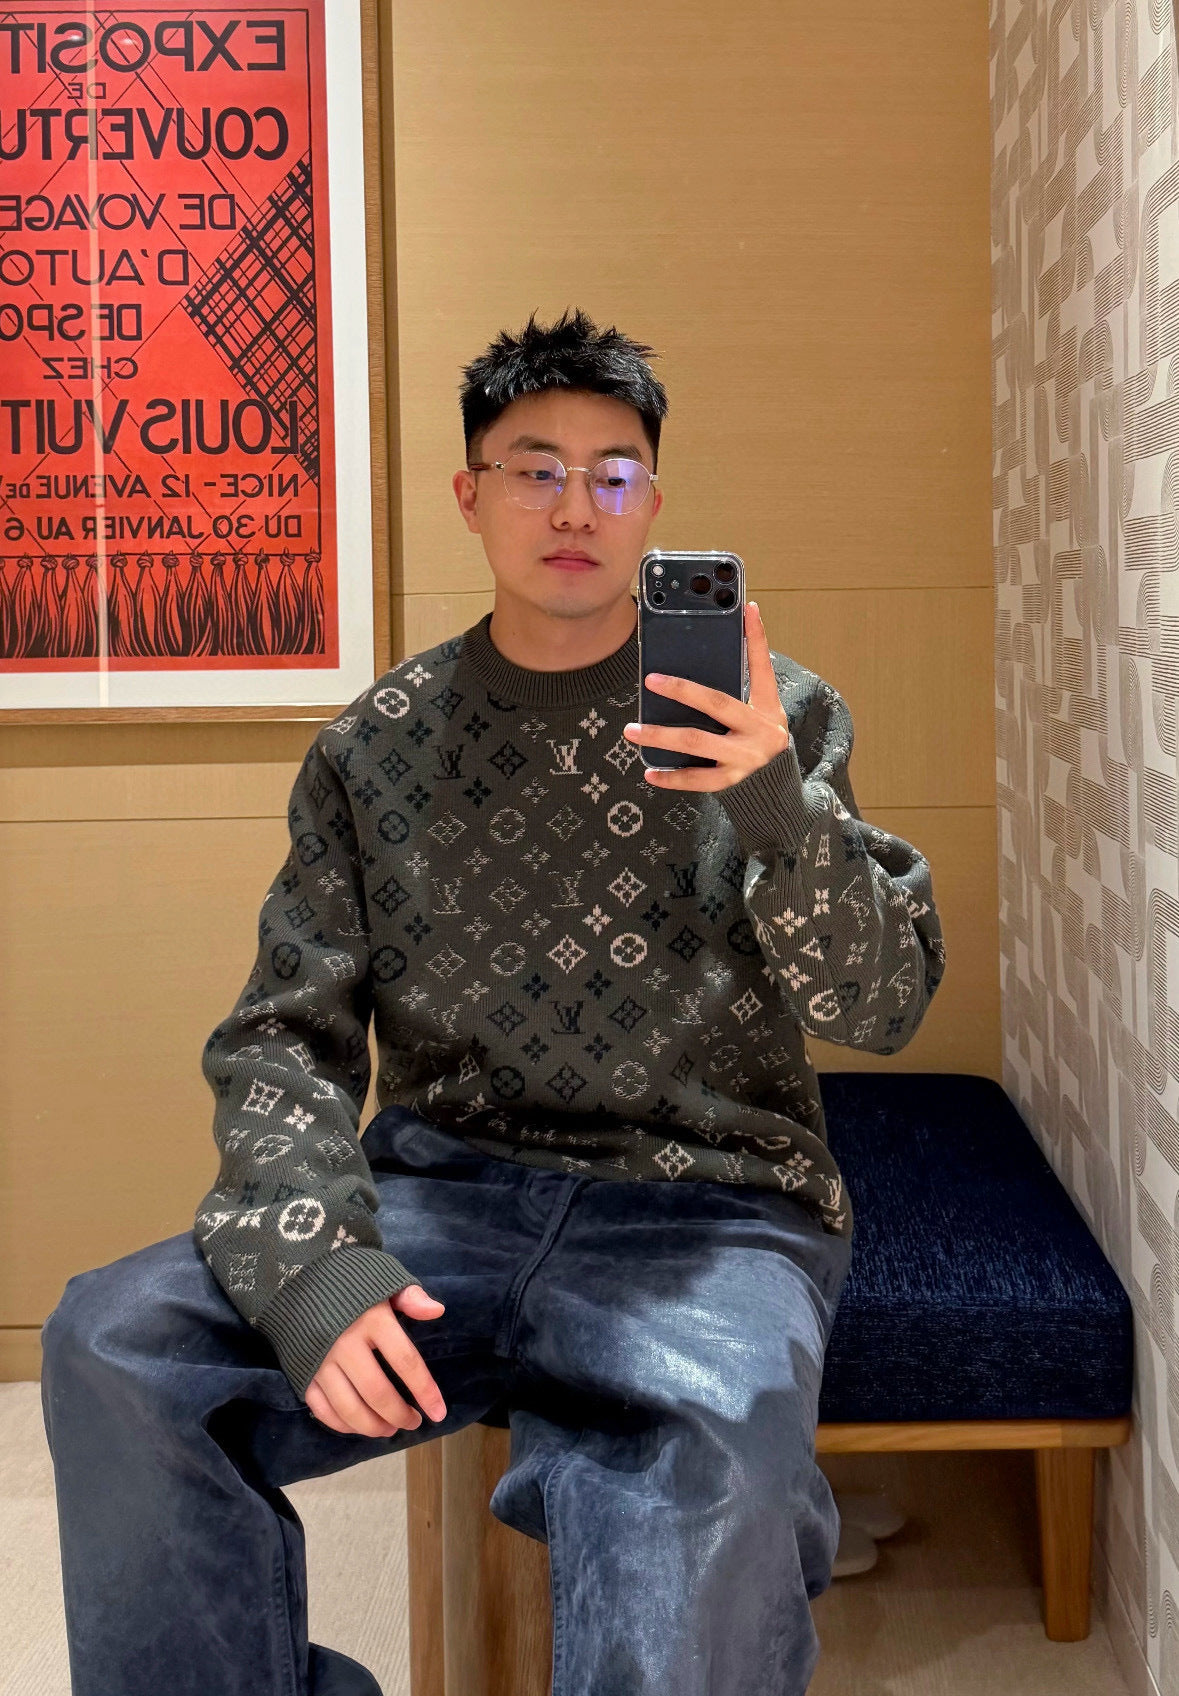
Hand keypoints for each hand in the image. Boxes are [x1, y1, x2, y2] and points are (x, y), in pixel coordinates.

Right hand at [304, 1285, 448, 1437]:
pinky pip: (322, 1408)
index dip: (425, 1391)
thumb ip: (410, 1296)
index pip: (406, 1362)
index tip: (439, 1412)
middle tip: (414, 1422)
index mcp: (373, 1319)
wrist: (297, 1275)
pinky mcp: (302, 1372)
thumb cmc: (352, 1276)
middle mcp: (345, 1343)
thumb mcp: (384, 1276)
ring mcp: (321, 1361)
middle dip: (399, 1415)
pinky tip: (359, 1425)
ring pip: (349, 1407)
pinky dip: (342, 1424)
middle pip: (377, 1393)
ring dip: (373, 1426)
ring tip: (390, 1429)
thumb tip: (437, 1310)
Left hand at [624, 601, 791, 789]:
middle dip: (683, 690)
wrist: (774, 784)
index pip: (762, 666)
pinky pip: (697, 780)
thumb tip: (726, 636)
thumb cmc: (756, 736)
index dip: (756, 637)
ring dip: (662, 736)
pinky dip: (671, 777)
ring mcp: (745, 758)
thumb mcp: (760, 708)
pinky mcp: (731, 781)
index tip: (745, 608)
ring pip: (698, 743)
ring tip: (632, 730)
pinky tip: (649, 771)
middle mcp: (760, 730)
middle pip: (718, 704)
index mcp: (767, 706)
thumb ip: (742, 680)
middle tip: (651, 680)